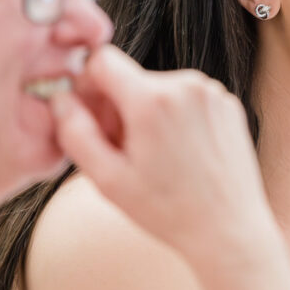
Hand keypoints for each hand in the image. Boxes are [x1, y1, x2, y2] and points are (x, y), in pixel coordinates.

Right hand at [47, 44, 275, 268]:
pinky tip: (180, 154)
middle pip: (132, 78)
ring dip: (147, 113)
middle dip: (119, 107)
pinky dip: (176, 118)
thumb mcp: (108, 180)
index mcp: (152, 100)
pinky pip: (187, 99)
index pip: (103, 60)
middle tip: (123, 151)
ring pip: (159, 89)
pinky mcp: (228, 104)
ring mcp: (212, 93)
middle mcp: (185, 85)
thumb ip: (75, 134)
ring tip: (154, 157)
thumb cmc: (167, 210)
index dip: (88, 85)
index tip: (92, 116)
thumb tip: (60, 100)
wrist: (228, 229)